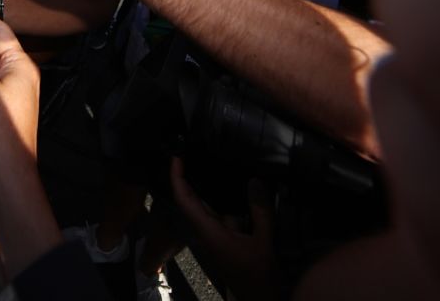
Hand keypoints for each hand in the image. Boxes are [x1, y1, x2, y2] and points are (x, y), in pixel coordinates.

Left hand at [170, 159, 280, 300]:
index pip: (184, 200)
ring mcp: (216, 237)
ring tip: (218, 162)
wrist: (263, 298)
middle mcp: (207, 233)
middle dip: (190, 176)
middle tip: (195, 152)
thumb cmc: (259, 275)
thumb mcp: (263, 241)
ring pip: (210, 207)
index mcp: (208, 232)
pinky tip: (241, 188)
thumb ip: (260, 211)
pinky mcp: (227, 240)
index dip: (177, 177)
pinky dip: (228, 201)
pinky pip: (223, 215)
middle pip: (192, 200)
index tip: (176, 157)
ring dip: (212, 187)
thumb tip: (255, 180)